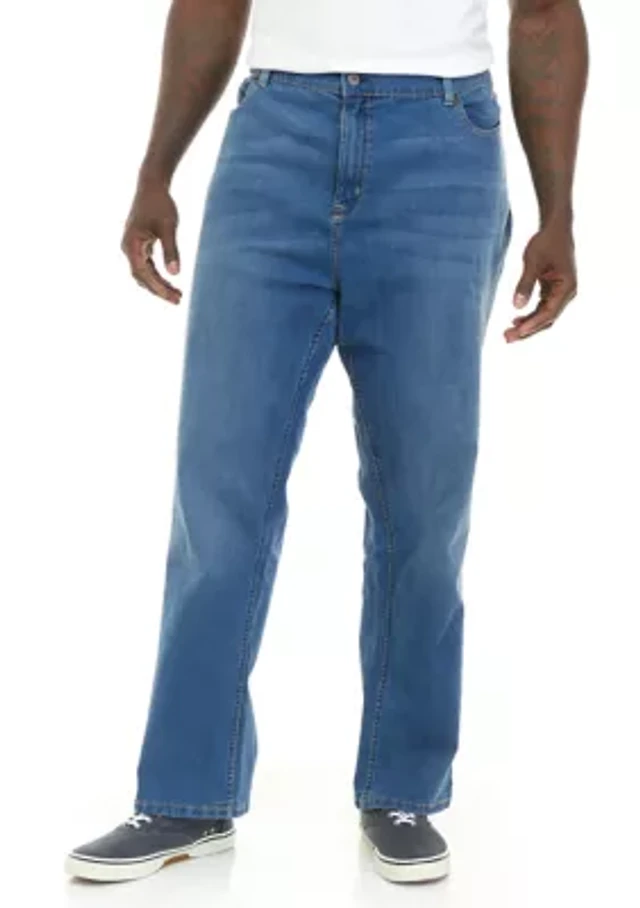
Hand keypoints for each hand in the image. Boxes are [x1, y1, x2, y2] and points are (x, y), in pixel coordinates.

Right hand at [121, 180, 181, 304]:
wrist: (151, 185)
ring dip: (158, 285)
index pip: (143, 273)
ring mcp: (132, 247)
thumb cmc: (160, 204)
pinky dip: (157, 276)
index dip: (158, 288)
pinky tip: (170, 282)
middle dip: (159, 290)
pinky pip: (146, 266)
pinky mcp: (139, 244)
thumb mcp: (169, 227)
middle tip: (178, 300)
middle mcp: (128, 248)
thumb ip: (171, 250)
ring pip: (143, 273)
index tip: (174, 297)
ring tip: (177, 294)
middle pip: (141, 277)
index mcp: (132, 244)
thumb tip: (175, 274)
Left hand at [505, 223, 576, 342]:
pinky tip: (516, 320)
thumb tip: (517, 307)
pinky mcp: (554, 290)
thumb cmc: (546, 241)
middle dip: (527, 330)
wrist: (555, 228)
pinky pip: (542, 308)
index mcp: (567, 287)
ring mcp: (561, 293)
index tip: (517, 332)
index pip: (549, 312)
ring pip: (544, 316)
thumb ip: (525, 284)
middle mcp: (567, 293)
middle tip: (507, 338)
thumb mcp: (532, 261)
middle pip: (547, 319)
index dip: (532, 324)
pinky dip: (530, 315)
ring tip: (508, 333)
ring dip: (527, 325)